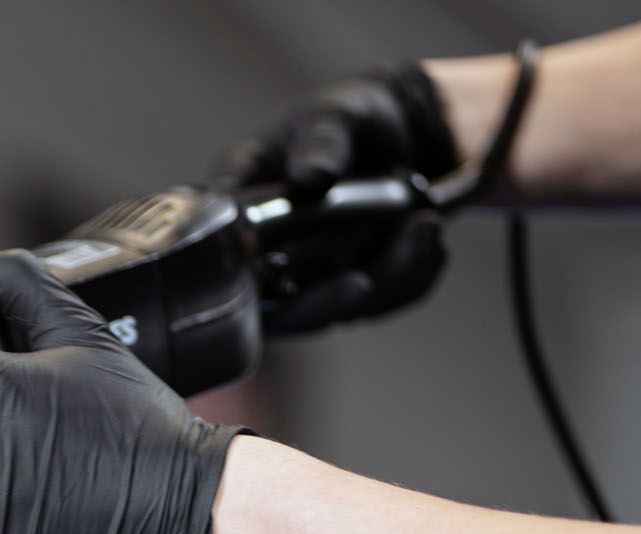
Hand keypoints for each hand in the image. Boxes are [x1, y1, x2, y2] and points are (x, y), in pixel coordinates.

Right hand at [211, 63, 456, 332]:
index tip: (278, 273)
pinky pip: (377, 304)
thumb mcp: (334, 114)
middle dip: (320, 302)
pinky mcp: (347, 290)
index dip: (234, 279)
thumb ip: (321, 139)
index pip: (213, 256)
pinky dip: (409, 277)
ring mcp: (305, 280)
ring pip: (333, 311)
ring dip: (384, 279)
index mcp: (235, 208)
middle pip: (269, 312)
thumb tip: (310, 175)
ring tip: (425, 224)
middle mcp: (261, 256)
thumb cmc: (350, 118)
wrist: (408, 132)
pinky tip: (427, 237)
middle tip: (361, 281)